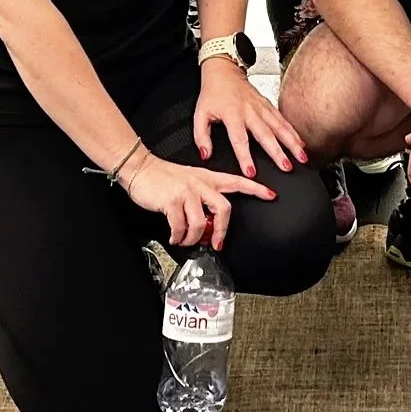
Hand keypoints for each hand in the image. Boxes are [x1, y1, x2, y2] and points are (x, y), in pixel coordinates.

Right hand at [120, 149, 273, 251]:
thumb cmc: (163, 178)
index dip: (256, 189)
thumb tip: (210, 225)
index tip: (271, 195)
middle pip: (224, 209)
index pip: (237, 181)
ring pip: (201, 222)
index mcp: (207, 177)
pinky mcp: (172, 200)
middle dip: (222, 231)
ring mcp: (186, 191)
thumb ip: (203, 198)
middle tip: (216, 243)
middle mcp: (200, 183)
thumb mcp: (189, 181)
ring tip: (185, 240)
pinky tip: (174, 236)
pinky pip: (181, 227)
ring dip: (193, 238)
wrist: (139, 168)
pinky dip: (178, 237)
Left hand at [192, 54, 306, 180]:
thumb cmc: (212, 93)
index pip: (239, 139)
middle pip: (266, 134)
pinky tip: (301, 143)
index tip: (251, 172)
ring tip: (300, 157)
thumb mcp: (200, 113)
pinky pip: (283, 120)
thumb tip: (205, 154)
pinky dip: (293, 132)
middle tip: (286, 167)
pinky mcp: (268, 105)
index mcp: (232, 114)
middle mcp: (250, 111)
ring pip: (279, 127)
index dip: (245, 157)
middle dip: (277, 152)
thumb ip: (201, 136)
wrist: (223, 70)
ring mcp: (261, 107)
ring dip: (292, 143)